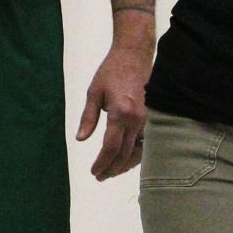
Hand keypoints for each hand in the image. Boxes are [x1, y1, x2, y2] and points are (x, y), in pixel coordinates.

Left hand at [76, 38, 149, 180]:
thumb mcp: (94, 92)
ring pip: (138, 151)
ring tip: (111, 172)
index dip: (102, 163)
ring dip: (124, 165)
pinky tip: (126, 159)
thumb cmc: (111, 71)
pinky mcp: (151, 118)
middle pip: (125, 154)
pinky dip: (135, 154)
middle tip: (99, 176)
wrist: (134, 55)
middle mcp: (137, 120)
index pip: (111, 147)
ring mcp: (147, 120)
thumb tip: (81, 139)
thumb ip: (88, 118)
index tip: (94, 172)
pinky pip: (145, 143)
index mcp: (121, 113)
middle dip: (112, 168)